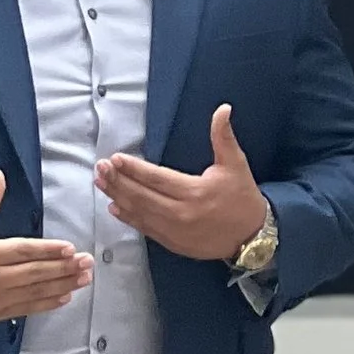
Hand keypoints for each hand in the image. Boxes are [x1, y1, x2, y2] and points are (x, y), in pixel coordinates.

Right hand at [0, 170, 87, 322]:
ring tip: (84, 278)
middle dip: (64, 268)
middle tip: (88, 262)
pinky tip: (65, 296)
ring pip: (35, 293)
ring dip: (63, 285)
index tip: (70, 247)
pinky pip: (26, 309)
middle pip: (35, 273)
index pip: (23, 251)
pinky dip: (47, 304)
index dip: (48, 250)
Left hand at [97, 105, 269, 262]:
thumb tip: (223, 109)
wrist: (253, 237)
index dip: (134, 169)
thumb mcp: (235, 164)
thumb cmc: (243, 198)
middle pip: (142, 196)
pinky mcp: (174, 243)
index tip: (115, 159)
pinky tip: (115, 207)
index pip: (157, 179)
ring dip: (118, 197)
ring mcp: (176, 231)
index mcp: (195, 192)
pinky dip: (129, 218)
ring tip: (101, 183)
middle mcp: (182, 214)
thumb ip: (223, 137)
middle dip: (118, 182)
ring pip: (140, 213)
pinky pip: (146, 230)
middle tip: (100, 168)